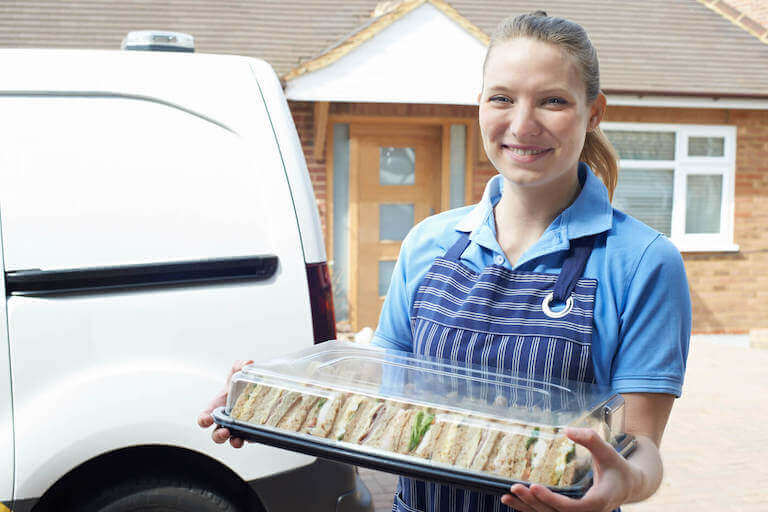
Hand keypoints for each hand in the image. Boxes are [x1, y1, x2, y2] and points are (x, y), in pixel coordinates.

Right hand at [197, 359, 252, 448]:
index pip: (204, 418)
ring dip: (233, 442)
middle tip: (225, 432)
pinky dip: (251, 438)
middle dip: (218, 436)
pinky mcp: (251, 431)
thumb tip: (247, 364)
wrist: (254, 390)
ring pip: (232, 440)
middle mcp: (225, 421)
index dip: (204, 420)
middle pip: (216, 434)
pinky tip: (256, 435)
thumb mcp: (237, 372)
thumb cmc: (238, 383)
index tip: (207, 420)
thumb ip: (239, 366)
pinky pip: (249, 438)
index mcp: (216, 408)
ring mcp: (237, 428)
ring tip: (238, 440)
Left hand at [500, 427, 641, 511]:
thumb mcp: (608, 451)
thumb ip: (591, 439)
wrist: (627, 486)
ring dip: (528, 508)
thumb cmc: (616, 467)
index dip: (552, 500)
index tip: (534, 487)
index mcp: (598, 501)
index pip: (572, 507)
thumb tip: (567, 430)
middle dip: (534, 502)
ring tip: (507, 496)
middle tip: (516, 488)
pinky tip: (513, 501)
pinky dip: (530, 509)